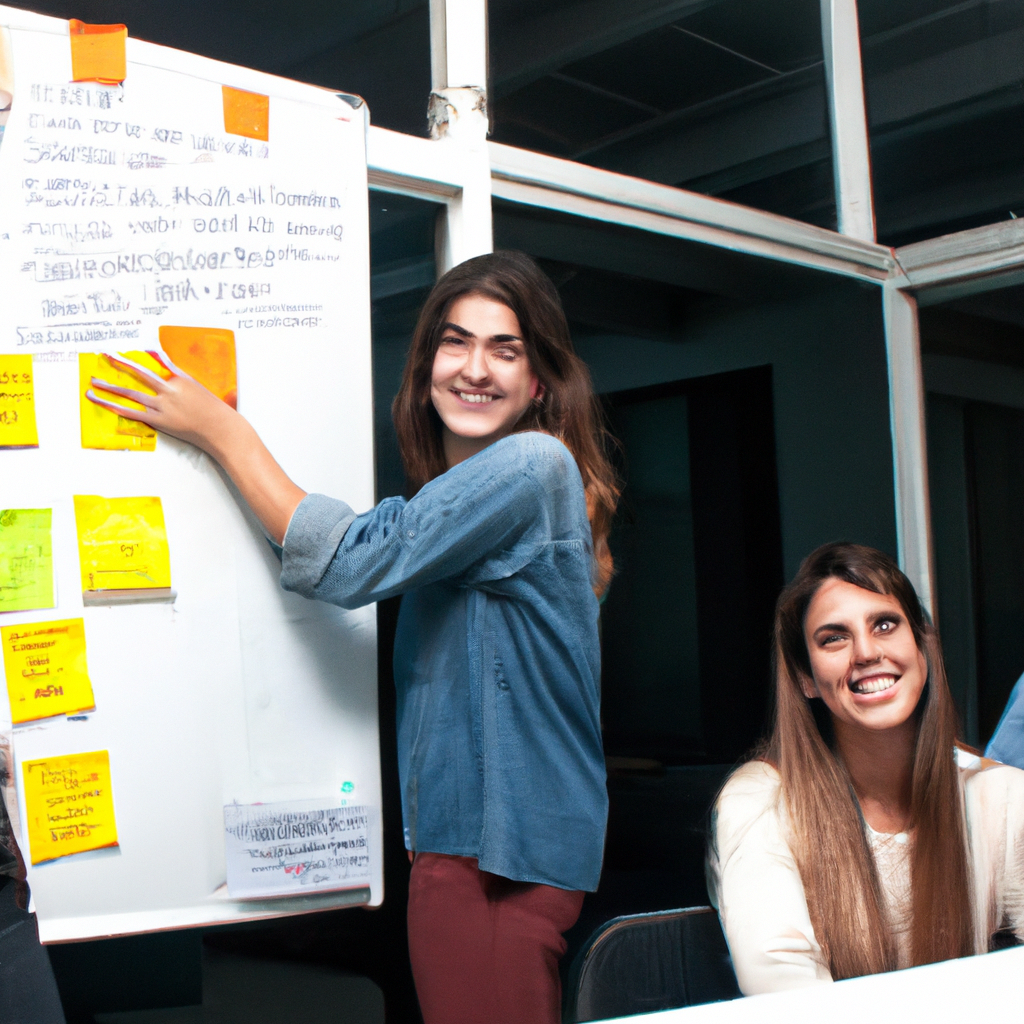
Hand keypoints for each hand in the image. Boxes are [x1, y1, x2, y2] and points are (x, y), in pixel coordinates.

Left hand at [86, 350, 304, 543]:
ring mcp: (162, 405)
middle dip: (120, 363)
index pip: (159, 363)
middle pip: (139, 373)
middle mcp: (169, 389)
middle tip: (105, 355)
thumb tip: (177, 368)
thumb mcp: (204, 390)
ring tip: (93, 382)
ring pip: (130, 393)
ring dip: (109, 386)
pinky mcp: (158, 420)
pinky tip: (102, 402)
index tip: (133, 350)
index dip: (144, 357)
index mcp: (181, 379)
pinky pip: (131, 412)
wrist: (222, 429)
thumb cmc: (217, 412)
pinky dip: (115, 406)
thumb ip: (187, 379)